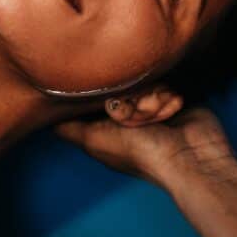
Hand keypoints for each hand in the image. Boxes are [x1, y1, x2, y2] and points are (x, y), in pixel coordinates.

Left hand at [53, 94, 236, 189]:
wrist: (190, 157)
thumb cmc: (141, 154)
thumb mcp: (95, 141)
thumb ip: (70, 128)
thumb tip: (46, 118)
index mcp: (106, 123)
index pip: (93, 94)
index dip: (95, 90)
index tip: (103, 97)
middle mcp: (126, 112)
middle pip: (118, 82)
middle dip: (127, 95)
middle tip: (132, 112)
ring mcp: (150, 103)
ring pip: (142, 79)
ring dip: (150, 96)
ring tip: (157, 115)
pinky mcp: (172, 96)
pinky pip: (164, 79)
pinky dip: (167, 94)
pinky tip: (173, 108)